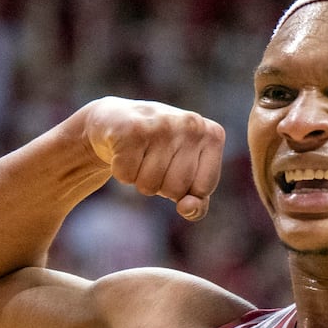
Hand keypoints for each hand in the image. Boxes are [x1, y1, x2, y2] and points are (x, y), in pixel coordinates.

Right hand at [83, 97, 225, 220]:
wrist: (115, 119)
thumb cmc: (157, 152)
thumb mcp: (186, 175)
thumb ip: (198, 202)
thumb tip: (187, 208)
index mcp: (213, 135)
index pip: (203, 189)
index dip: (184, 189)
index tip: (176, 167)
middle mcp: (192, 125)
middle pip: (175, 189)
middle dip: (160, 185)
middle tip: (153, 159)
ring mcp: (163, 124)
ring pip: (150, 185)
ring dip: (139, 179)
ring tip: (139, 154)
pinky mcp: (132, 129)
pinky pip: (126, 176)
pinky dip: (121, 171)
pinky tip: (123, 150)